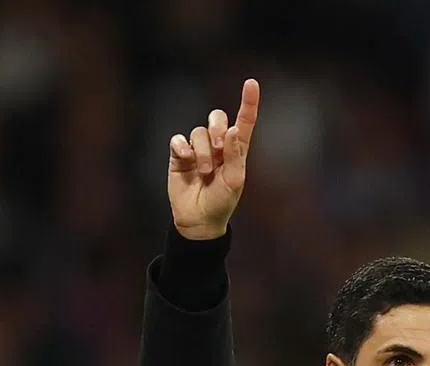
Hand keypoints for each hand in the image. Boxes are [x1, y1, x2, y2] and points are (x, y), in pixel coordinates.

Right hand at [168, 78, 259, 240]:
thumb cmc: (222, 202)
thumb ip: (235, 155)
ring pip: (199, 131)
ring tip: (204, 171)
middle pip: (217, 118)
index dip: (248, 102)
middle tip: (220, 149)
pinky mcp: (178, 155)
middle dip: (218, 130)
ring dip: (203, 151)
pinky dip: (182, 147)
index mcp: (237, 151)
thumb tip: (234, 128)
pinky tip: (185, 159)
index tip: (251, 82)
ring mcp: (198, 149)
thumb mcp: (234, 180)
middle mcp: (218, 146)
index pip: (245, 121)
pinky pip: (178, 139)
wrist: (199, 219)